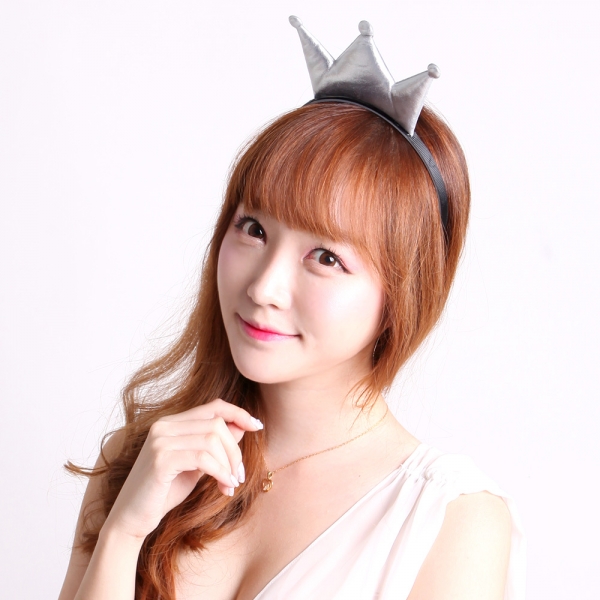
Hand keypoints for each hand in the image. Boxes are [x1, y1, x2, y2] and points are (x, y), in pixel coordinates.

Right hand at [103, 399, 262, 540]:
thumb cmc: (164, 492)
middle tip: (240, 476)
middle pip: (217, 423)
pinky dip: (220, 472)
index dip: (238, 413)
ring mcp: (160, 440)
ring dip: (229, 464)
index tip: (257, 426)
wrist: (131, 520)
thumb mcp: (196, 465)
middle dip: (235, 450)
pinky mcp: (161, 459)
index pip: (213, 406)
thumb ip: (214, 445)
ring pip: (212, 439)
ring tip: (231, 484)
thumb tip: (242, 427)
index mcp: (171, 423)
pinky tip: (224, 487)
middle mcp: (164, 425)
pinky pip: (203, 458)